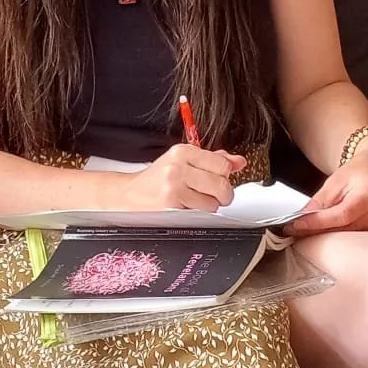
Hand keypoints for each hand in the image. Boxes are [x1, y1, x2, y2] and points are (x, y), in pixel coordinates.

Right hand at [122, 144, 246, 212]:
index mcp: (183, 151)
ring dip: (207, 207)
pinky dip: (197, 216)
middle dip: (222, 195)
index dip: (224, 176)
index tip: (217, 180)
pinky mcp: (171, 205)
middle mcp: (178, 166)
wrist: (128, 196)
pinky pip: (199, 214)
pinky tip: (183, 209)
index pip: (222, 164)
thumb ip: (213, 160)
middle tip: (212, 196)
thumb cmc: (157, 180)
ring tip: (192, 202)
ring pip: (213, 202)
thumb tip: (240, 162)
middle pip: (221, 184)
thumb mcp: (182, 163)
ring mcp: (174, 186)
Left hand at [289, 142, 367, 235]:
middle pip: (346, 230)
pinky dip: (344, 239)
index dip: (318, 222)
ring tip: (316, 231)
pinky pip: (360, 240)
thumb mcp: (336, 180)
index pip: (341, 215)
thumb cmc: (360, 171)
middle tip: (300, 232)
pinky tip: (334, 235)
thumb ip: (320, 201)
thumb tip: (303, 218)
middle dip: (320, 232)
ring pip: (351, 238)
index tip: (298, 225)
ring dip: (330, 237)